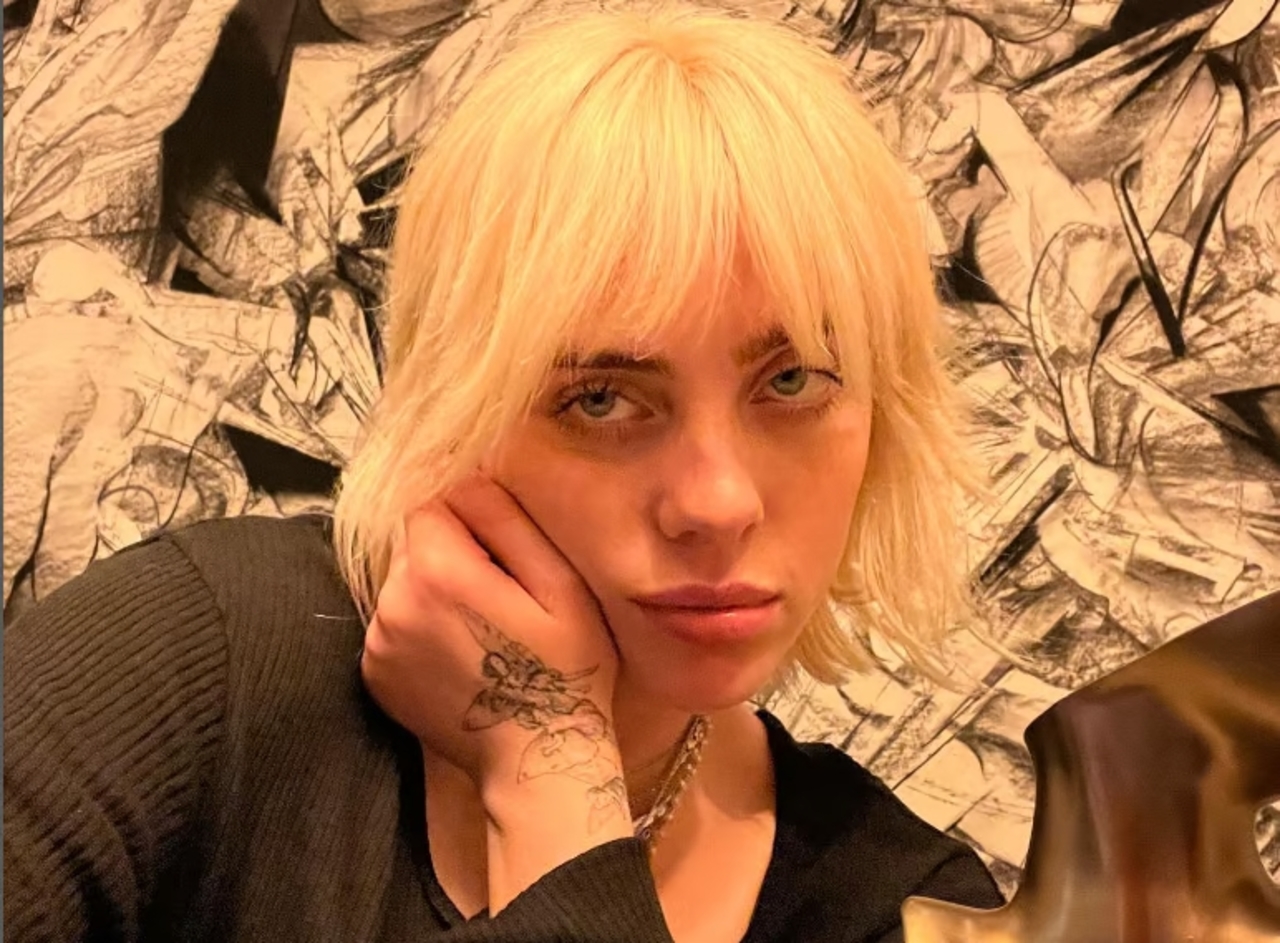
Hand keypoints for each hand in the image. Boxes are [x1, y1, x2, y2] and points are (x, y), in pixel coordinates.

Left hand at [362, 475, 627, 832]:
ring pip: (400, 583)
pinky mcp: (373, 674)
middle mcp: (391, 603)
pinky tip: (460, 656)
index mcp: (436, 572)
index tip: (503, 556)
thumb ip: (506, 520)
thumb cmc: (565, 670)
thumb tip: (469, 474)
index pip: (431, 504)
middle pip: (412, 543)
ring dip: (432, 591)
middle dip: (450, 553)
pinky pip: (392, 623)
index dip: (470, 520)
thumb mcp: (558, 584)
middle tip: (499, 595)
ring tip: (481, 631)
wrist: (536, 763)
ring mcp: (377, 643)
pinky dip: (418, 628)